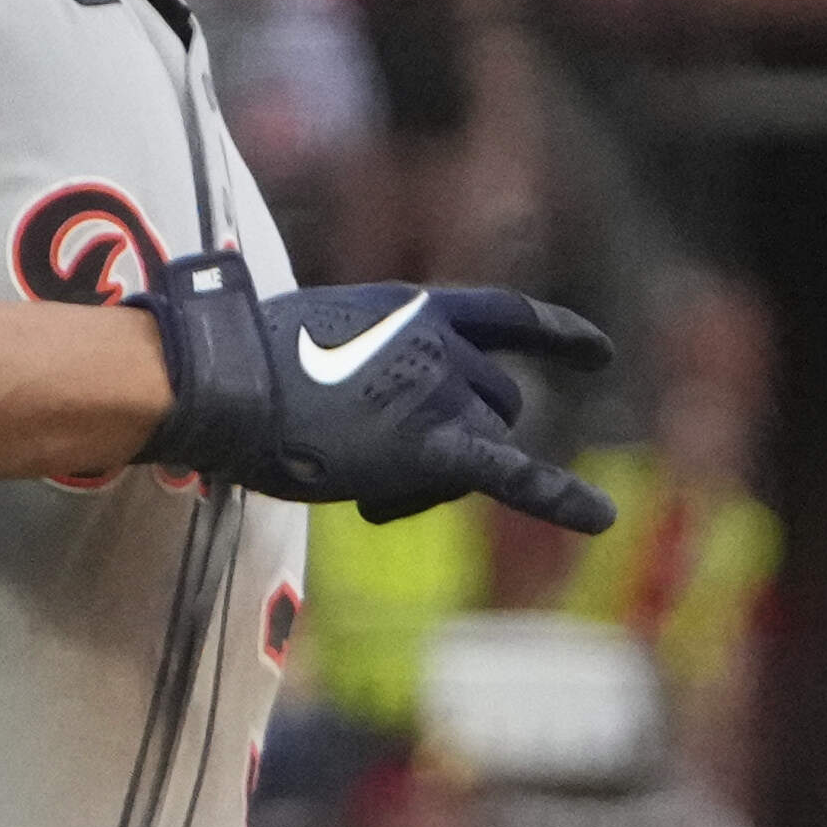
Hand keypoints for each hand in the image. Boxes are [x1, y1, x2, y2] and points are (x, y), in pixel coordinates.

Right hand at [132, 259, 611, 531]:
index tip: (599, 353)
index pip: (506, 316)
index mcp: (415, 307)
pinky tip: (601, 519)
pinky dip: (561, 499)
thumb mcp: (316, 340)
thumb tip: (370, 417)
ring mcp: (442, 392)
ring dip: (436, 482)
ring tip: (364, 487)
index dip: (558, 336)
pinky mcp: (435, 448)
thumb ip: (365, 363)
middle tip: (378, 469)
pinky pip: (515, 476)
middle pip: (493, 405)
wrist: (225, 383)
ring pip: (484, 450)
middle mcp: (442, 344)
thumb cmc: (242, 367)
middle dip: (459, 440)